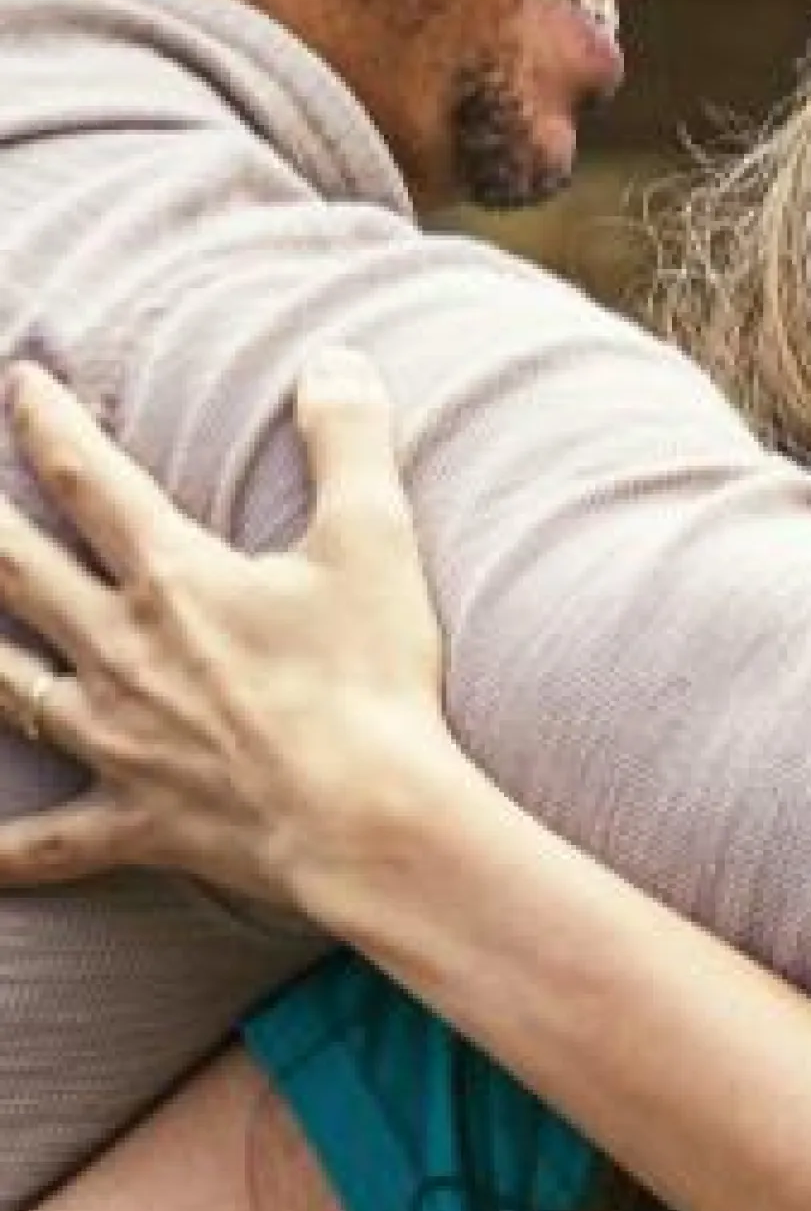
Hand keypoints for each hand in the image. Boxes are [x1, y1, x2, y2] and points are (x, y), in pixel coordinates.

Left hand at [0, 353, 470, 910]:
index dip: (47, 422)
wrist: (364, 817)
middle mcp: (118, 650)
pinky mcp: (131, 819)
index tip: (19, 382)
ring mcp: (114, 740)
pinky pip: (46, 843)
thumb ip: (350, 443)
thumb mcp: (374, 543)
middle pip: (14, 572)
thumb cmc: (371, 681)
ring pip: (6, 686)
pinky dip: (6, 851)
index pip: (89, 480)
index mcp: (171, 578)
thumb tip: (334, 360)